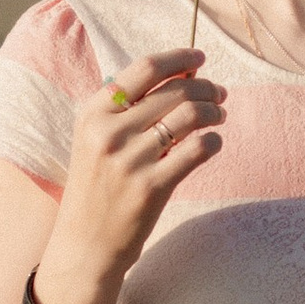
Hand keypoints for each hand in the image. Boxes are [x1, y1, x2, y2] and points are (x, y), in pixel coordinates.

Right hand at [33, 49, 225, 303]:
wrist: (85, 244)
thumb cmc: (96, 187)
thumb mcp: (94, 140)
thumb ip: (127, 109)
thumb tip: (183, 78)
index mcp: (93, 113)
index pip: (144, 69)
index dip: (178, 59)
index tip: (199, 59)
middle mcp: (110, 132)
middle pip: (174, 91)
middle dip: (205, 87)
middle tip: (219, 94)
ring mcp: (131, 160)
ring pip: (190, 115)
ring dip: (214, 111)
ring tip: (219, 115)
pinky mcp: (152, 187)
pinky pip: (197, 150)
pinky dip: (213, 142)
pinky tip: (213, 144)